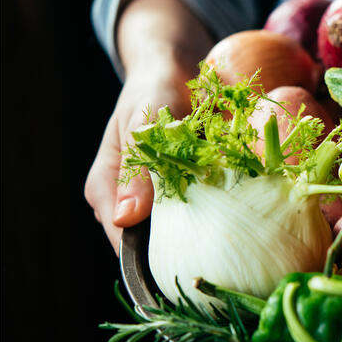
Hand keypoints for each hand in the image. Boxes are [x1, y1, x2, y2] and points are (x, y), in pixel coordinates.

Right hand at [84, 0, 211, 255]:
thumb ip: (136, 167)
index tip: (190, 271)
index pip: (122, 243)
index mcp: (105, 190)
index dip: (151, 264)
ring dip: (203, 240)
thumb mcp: (142, 119)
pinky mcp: (180, 197)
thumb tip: (124, 219)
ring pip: (177, 238)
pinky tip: (236, 221)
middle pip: (150, 248)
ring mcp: (153, 203)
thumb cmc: (153, 89)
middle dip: (183, 256)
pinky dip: (215, 220)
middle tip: (222, 260)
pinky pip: (198, 220)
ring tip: (232, 242)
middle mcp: (126, 203)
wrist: (174, 70)